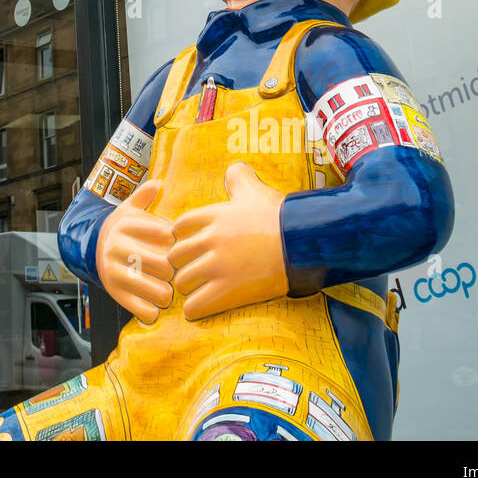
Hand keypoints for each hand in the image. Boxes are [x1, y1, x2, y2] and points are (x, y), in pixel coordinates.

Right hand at [95, 180, 174, 324]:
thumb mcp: (127, 209)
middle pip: (166, 265)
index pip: (168, 236)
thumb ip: (143, 196)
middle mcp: (119, 247)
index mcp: (127, 225)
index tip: (171, 246)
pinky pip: (145, 311)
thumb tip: (157, 182)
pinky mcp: (114, 293)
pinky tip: (152, 303)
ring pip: (160, 291)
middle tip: (171, 270)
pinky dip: (153, 310)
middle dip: (173, 270)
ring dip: (167, 292)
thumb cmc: (120, 230)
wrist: (89, 249)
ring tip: (165, 288)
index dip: (175, 243)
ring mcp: (115, 271)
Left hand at [168, 162, 288, 320]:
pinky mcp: (229, 290)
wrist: (302, 242)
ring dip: (187, 286)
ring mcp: (218, 266)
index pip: (179, 227)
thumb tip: (234, 168)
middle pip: (175, 255)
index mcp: (213, 216)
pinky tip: (199, 307)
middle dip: (181, 263)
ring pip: (182, 281)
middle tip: (191, 269)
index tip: (190, 244)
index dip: (182, 237)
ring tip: (196, 289)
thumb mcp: (255, 189)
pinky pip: (195, 305)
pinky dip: (194, 309)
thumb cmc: (279, 215)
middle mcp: (210, 240)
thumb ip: (239, 176)